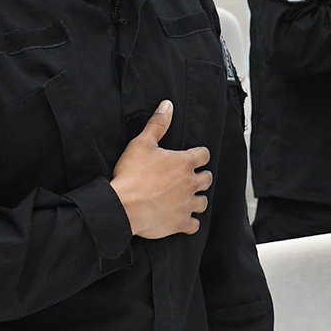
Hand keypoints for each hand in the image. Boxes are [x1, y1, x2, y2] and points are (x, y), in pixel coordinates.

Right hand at [110, 100, 212, 237]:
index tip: (193, 158)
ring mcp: (187, 204)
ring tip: (186, 198)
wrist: (123, 206)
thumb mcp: (142, 143)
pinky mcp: (180, 223)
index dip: (199, 155)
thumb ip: (157, 124)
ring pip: (203, 202)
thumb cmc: (131, 175)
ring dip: (197, 199)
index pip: (204, 155)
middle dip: (200, 177)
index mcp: (184, 163)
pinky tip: (183, 220)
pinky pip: (194, 225)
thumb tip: (167, 105)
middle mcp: (190, 183)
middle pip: (207, 179)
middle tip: (188, 178)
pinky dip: (190, 223)